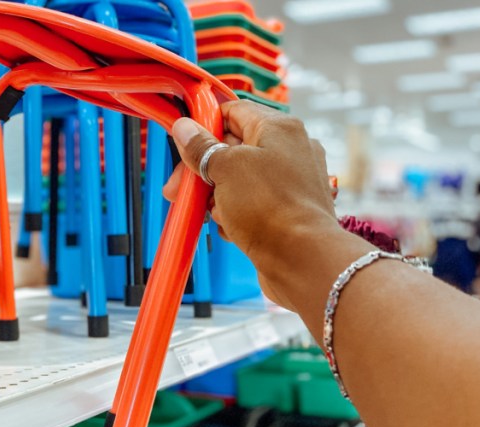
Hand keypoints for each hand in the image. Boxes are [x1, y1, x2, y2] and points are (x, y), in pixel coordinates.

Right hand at [163, 100, 344, 308]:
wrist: (302, 261)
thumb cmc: (270, 209)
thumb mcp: (225, 169)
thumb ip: (201, 147)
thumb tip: (184, 128)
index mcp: (279, 128)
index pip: (233, 111)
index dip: (204, 126)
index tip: (183, 143)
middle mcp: (289, 150)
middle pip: (232, 148)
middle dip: (202, 170)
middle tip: (177, 189)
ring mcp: (290, 181)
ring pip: (238, 179)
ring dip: (217, 196)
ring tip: (214, 214)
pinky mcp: (287, 210)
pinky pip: (251, 203)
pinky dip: (235, 213)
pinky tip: (230, 228)